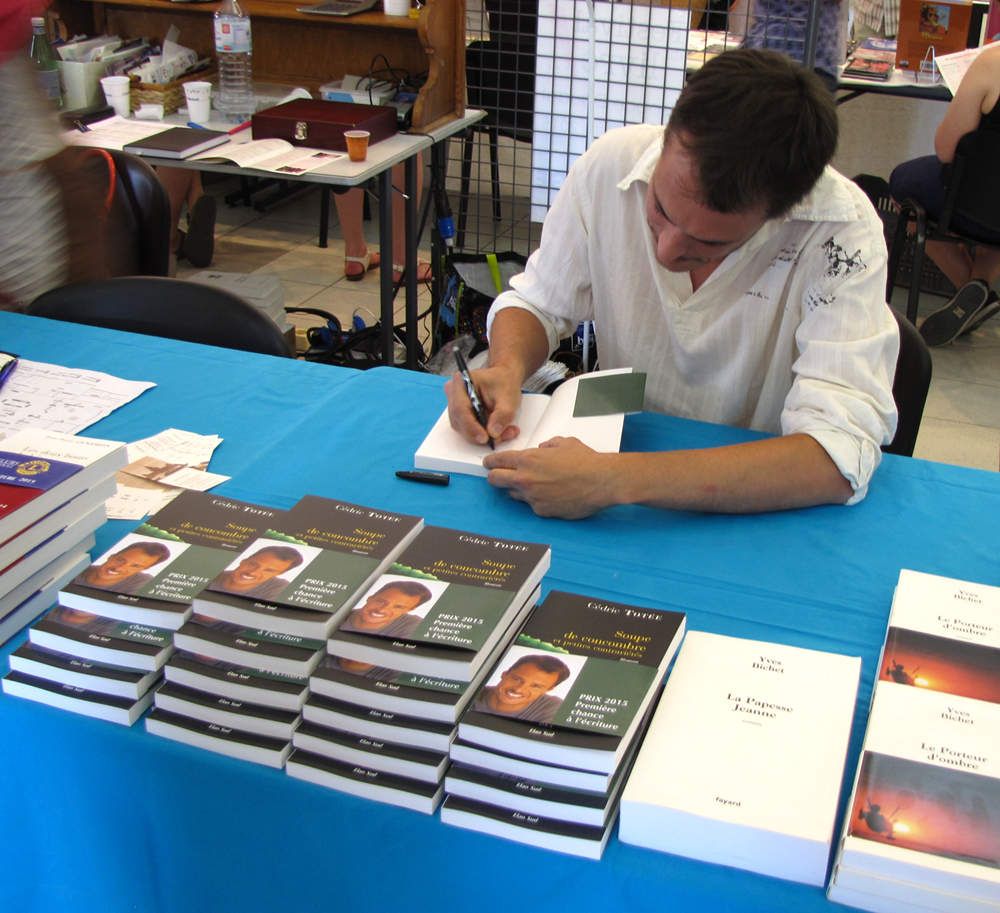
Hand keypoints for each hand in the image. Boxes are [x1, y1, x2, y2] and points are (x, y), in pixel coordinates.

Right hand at [444, 363, 522, 445]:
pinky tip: (499, 432)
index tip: (485, 438)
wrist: (504, 378)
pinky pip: (467, 430)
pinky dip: (483, 434)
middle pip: (460, 422)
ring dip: (483, 435)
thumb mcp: (509, 397)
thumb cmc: (504, 383)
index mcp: (462, 383)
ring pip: (463, 429)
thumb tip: (493, 433)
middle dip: (479, 434)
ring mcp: (454, 406)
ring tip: (505, 432)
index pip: (460, 409)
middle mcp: (453, 394)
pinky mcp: (460, 416)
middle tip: (499, 437)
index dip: (471, 426)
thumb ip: (502, 415)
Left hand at [483, 436, 617, 517]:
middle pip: (494, 480)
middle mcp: (525, 479)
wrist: (601, 481)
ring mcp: (532, 497)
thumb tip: (543, 448)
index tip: (489, 463)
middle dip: (494, 476)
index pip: (496, 461)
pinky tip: (551, 495)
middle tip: (499, 475)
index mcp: (527, 460)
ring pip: (513, 494)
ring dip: (517, 489)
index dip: (490, 462)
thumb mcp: (564, 442)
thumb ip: (547, 445)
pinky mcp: (542, 511)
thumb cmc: (585, 460)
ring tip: (534, 485)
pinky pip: (532, 505)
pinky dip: (537, 500)